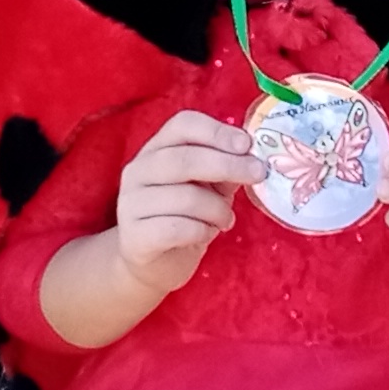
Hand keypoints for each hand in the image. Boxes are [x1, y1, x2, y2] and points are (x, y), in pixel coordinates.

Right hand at [111, 110, 261, 299]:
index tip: (246, 145)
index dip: (216, 131)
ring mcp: (131, 204)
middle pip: (183, 159)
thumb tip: (253, 158)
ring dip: (217, 209)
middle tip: (257, 174)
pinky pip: (177, 228)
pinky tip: (206, 234)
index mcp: (156, 149)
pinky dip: (202, 231)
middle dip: (227, 165)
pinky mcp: (134, 237)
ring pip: (185, 197)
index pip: (182, 125)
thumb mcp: (210, 187)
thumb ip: (226, 169)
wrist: (154, 264)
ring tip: (226, 219)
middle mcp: (138, 171)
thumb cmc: (185, 218)